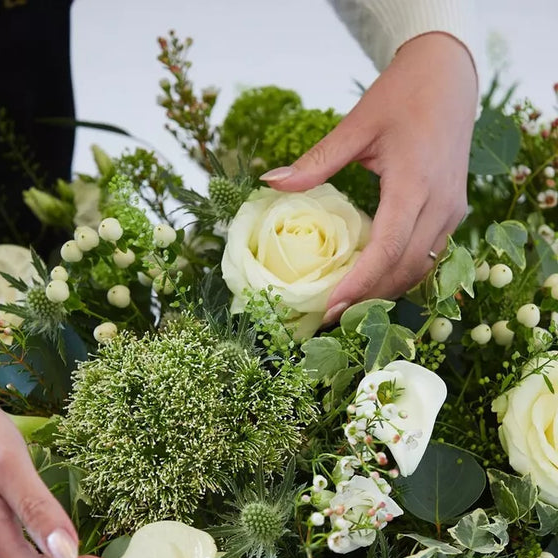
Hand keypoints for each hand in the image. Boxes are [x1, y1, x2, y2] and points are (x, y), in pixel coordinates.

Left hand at [261, 32, 477, 323]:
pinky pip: (428, 255)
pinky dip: (401, 274)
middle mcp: (441, 204)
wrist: (450, 74)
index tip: (331, 307)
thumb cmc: (403, 95)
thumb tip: (271, 183)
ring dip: (386, 291)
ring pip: (421, 267)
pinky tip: (372, 283)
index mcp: (415, 183)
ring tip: (348, 308)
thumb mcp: (356, 125)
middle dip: (369, 297)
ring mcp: (452, 210)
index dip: (360, 283)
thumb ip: (316, 161)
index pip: (388, 249)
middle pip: (406, 268)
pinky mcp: (454, 212)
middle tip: (330, 317)